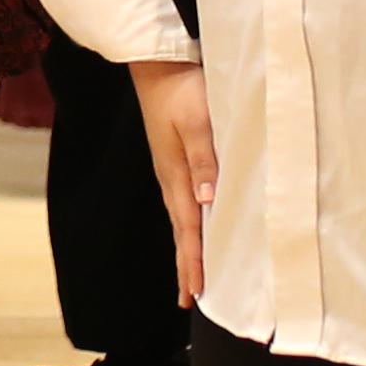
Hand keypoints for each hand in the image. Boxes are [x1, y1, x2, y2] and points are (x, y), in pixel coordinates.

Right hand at [131, 60, 214, 307]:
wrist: (156, 65)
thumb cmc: (182, 89)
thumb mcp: (198, 121)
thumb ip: (204, 159)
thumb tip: (208, 201)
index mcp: (176, 174)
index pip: (188, 228)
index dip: (193, 261)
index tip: (196, 292)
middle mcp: (171, 178)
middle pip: (181, 232)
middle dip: (186, 266)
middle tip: (189, 301)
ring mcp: (170, 170)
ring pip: (181, 220)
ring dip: (186, 250)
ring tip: (190, 277)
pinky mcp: (174, 161)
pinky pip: (182, 205)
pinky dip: (188, 227)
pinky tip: (193, 230)